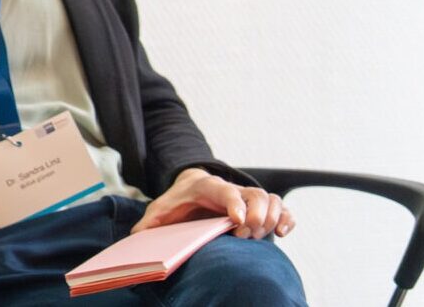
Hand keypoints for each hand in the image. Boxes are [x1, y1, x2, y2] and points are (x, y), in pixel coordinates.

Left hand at [132, 168, 295, 239]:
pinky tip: (283, 233)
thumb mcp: (160, 209)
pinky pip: (282, 209)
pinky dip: (287, 219)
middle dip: (255, 216)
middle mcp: (232, 190)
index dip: (234, 203)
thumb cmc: (177, 202)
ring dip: (271, 218)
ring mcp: (248, 198)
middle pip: (255, 195)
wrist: (192, 188)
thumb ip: (149, 221)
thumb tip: (137, 236)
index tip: (238, 221)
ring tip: (260, 235)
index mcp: (207, 187)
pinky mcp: (259, 208)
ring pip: (271, 199)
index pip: (225, 190)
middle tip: (243, 235)